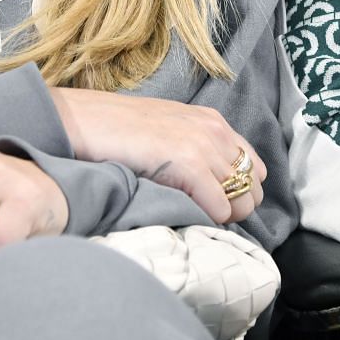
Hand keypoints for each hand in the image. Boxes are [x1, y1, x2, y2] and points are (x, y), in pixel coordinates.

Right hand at [51, 88, 265, 224]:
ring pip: (242, 201)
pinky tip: (183, 211)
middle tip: (204, 214)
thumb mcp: (168, 130)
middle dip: (235, 207)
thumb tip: (211, 183)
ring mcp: (204, 146)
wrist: (86, 121)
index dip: (238, 189)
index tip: (215, 201)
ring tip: (193, 214)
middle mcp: (216, 132)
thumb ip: (194, 148)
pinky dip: (207, 218)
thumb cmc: (118, 131)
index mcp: (214, 122)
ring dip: (222, 216)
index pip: (254, 166)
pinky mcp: (190, 164)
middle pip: (253, 187)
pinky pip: (220, 208)